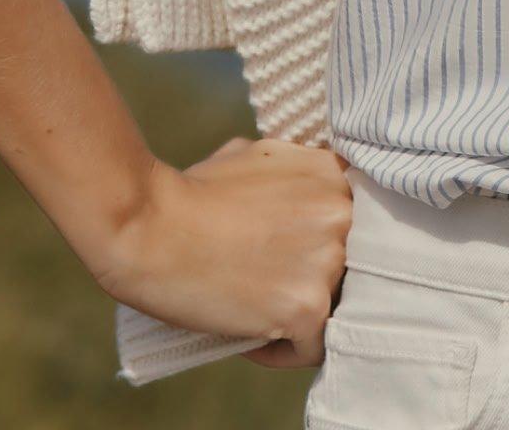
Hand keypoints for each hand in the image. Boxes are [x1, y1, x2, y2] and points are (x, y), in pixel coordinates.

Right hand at [85, 135, 355, 368]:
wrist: (148, 227)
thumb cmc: (192, 192)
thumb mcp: (258, 157)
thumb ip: (298, 176)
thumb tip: (311, 193)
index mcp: (334, 177)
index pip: (360, 225)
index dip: (328, 245)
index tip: (297, 258)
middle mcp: (342, 216)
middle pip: (352, 266)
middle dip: (313, 279)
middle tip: (271, 287)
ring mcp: (327, 263)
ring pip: (335, 308)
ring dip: (298, 316)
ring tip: (255, 314)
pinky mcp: (308, 308)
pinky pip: (312, 347)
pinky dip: (280, 351)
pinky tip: (248, 340)